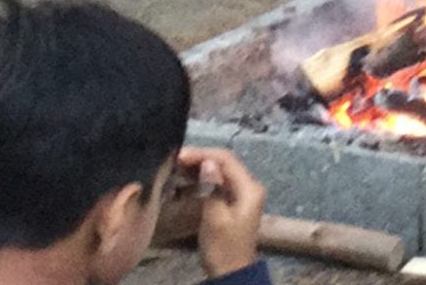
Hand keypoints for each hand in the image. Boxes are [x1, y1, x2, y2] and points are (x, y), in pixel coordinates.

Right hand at [178, 147, 264, 279]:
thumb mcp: (215, 217)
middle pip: (225, 162)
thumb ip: (212, 187)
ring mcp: (244, 194)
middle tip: (175, 159)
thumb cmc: (222, 248)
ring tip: (177, 166)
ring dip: (200, 167)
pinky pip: (220, 182)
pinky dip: (204, 178)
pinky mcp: (235, 202)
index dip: (202, 154)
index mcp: (249, 188)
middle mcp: (250, 187)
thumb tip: (208, 162)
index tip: (180, 156)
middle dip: (200, 158)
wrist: (232, 273)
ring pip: (221, 171)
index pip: (226, 159)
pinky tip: (188, 178)